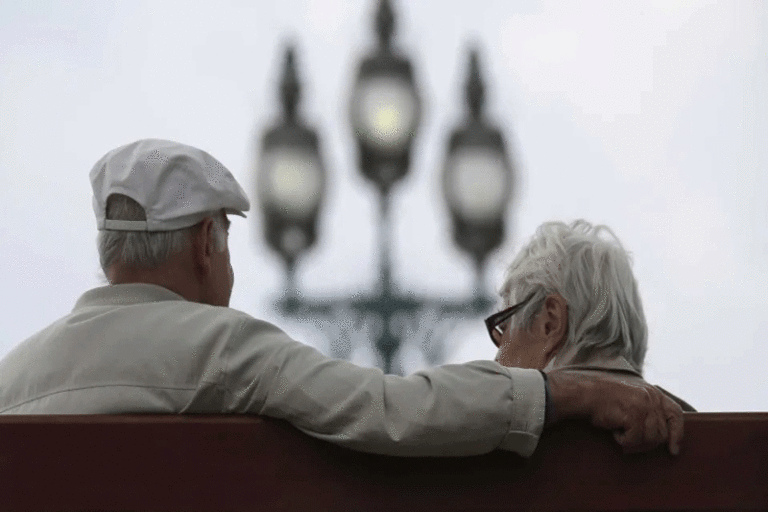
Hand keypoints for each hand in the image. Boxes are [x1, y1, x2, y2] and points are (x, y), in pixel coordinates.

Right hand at [546, 369, 683, 454]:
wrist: (585, 394)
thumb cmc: (605, 400)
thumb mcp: (632, 399)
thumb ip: (649, 410)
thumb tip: (663, 436)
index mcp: (653, 393)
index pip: (675, 414)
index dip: (677, 433)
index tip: (674, 450)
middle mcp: (651, 398)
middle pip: (662, 433)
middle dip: (647, 443)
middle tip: (629, 440)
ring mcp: (643, 406)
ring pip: (650, 439)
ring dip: (634, 442)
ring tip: (620, 432)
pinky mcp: (633, 415)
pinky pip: (635, 440)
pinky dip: (623, 441)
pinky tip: (614, 431)